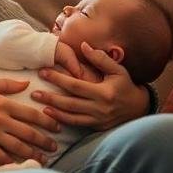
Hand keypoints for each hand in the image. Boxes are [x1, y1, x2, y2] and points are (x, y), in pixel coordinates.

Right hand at [0, 79, 62, 165]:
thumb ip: (5, 85)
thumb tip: (26, 84)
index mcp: (1, 102)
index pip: (31, 114)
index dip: (48, 121)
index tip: (58, 127)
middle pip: (29, 132)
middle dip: (45, 141)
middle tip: (55, 148)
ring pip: (18, 146)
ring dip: (33, 154)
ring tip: (43, 160)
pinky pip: (1, 156)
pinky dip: (12, 162)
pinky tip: (20, 166)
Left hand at [31, 42, 148, 130]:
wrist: (138, 108)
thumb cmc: (126, 85)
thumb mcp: (117, 69)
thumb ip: (100, 58)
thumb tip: (83, 45)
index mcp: (104, 92)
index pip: (76, 85)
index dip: (58, 79)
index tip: (43, 72)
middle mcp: (100, 108)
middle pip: (70, 103)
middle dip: (51, 98)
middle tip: (34, 92)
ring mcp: (98, 120)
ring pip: (71, 117)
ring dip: (54, 112)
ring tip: (39, 106)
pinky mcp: (97, 127)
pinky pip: (77, 125)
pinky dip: (64, 121)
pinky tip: (52, 116)